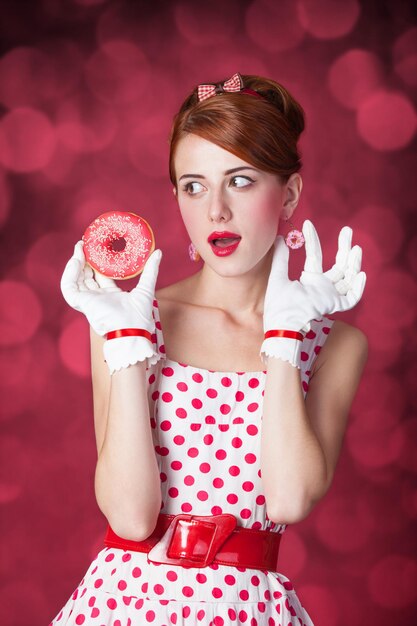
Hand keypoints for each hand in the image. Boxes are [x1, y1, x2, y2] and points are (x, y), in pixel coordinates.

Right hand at [60, 241, 161, 372]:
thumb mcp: (146, 288)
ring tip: (80, 247)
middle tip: (85, 244)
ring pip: (76, 279)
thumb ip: (151, 270)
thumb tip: (158, 252)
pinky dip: (70, 273)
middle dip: (85, 260)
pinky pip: (69, 286)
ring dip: (75, 263)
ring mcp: (89, 301)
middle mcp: (99, 298)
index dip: (98, 262)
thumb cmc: (139, 316)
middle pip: (87, 276)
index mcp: (112, 296)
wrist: (131, 331)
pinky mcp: (82, 303)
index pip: (101, 275)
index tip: (98, 248)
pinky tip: (77, 260)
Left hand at [260, 220, 365, 366]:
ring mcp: (330, 296)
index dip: (313, 240)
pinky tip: (361, 274)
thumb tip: (280, 238)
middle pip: (338, 264)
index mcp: (309, 280)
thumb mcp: (278, 277)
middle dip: (344, 247)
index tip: (307, 223)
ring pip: (347, 278)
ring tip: (356, 248)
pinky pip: (351, 298)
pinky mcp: (334, 306)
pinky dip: (358, 288)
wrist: (282, 323)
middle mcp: (322, 287)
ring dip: (353, 264)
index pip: (315, 256)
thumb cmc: (278, 306)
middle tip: (348, 230)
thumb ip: (280, 258)